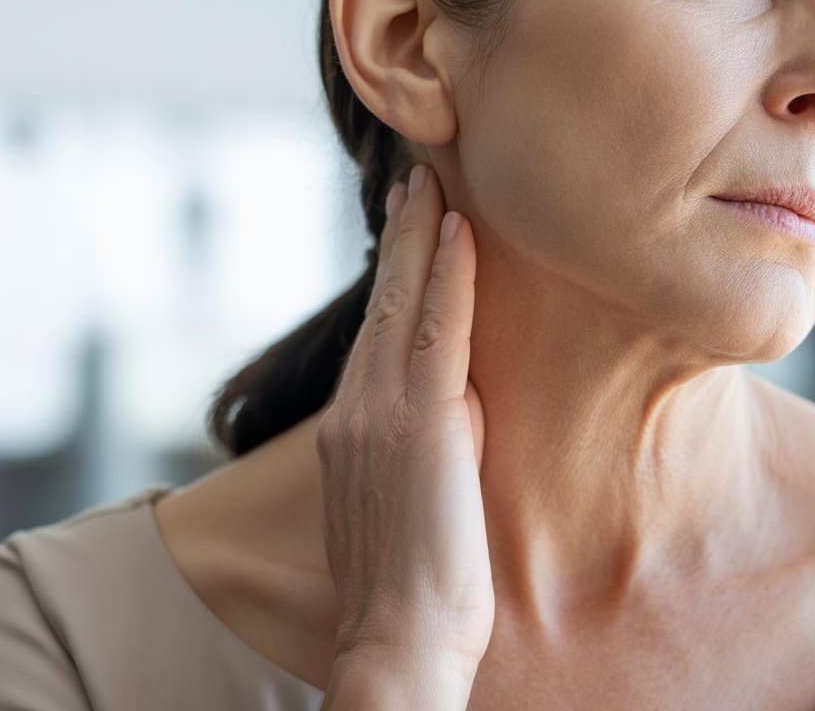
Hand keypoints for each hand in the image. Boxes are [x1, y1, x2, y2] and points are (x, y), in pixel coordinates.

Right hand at [315, 163, 492, 677]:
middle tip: (415, 179)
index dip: (395, 276)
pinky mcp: (420, 423)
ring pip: (404, 302)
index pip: (379, 332)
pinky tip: (460, 232)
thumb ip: (425, 438)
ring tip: (433, 182)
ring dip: (421, 236)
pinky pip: (438, 331)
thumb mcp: (406, 495)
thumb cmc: (413, 582)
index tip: (409, 229)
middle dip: (401, 236)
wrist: (398, 636)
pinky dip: (447, 276)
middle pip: (383, 302)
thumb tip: (461, 397)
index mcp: (354, 425)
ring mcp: (381, 412)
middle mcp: (357, 408)